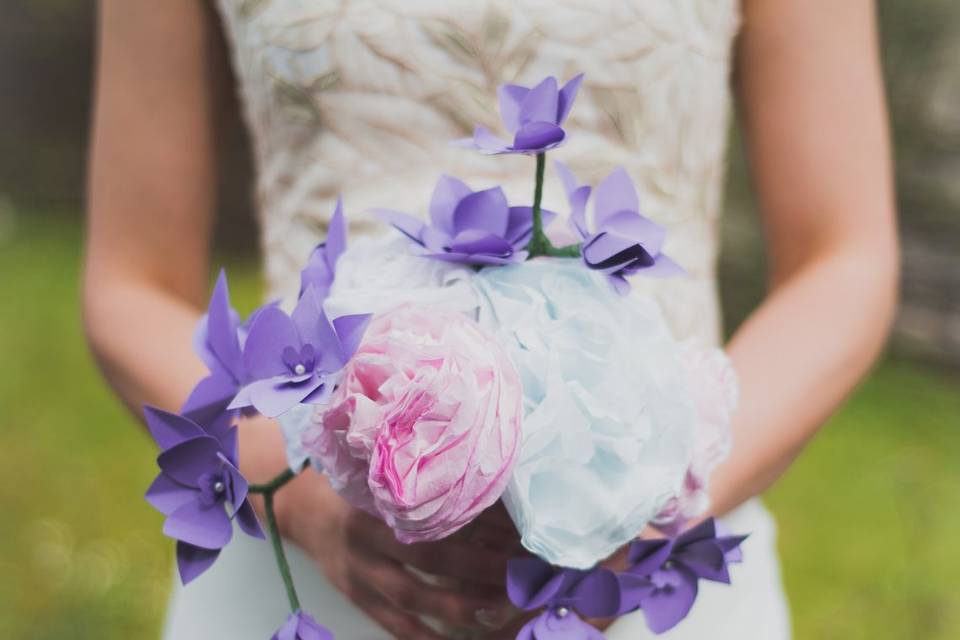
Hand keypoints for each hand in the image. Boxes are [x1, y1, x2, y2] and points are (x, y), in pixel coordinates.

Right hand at [277, 469, 519, 638]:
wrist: (300, 509)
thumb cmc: (354, 486)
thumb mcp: (379, 479)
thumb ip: (418, 486)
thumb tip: (485, 490)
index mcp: (378, 504)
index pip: (435, 518)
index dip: (477, 526)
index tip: (515, 530)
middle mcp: (368, 541)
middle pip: (430, 559)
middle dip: (478, 567)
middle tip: (518, 572)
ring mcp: (360, 574)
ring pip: (413, 597)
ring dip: (457, 608)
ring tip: (496, 611)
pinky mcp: (357, 598)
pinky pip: (392, 624)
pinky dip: (423, 638)